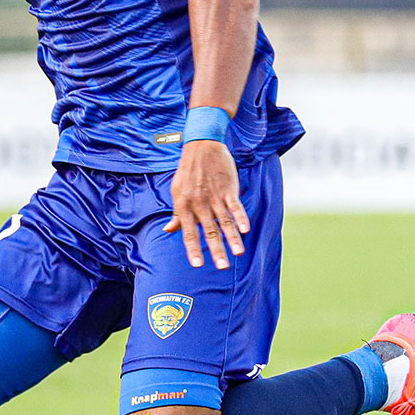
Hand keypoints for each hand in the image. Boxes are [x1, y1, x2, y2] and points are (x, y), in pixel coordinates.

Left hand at [164, 140, 249, 269]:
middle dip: (216, 250)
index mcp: (184, 206)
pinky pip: (235, 205)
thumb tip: (168, 230)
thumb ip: (177, 214)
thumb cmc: (187, 172)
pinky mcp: (228, 189)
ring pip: (225, 221)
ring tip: (238, 254)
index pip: (189, 232)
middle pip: (210, 231)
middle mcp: (199, 203)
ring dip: (233, 239)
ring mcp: (215, 196)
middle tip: (222, 267)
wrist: (201, 147)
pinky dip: (241, 217)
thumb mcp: (177, 191)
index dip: (193, 249)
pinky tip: (246, 230)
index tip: (198, 265)